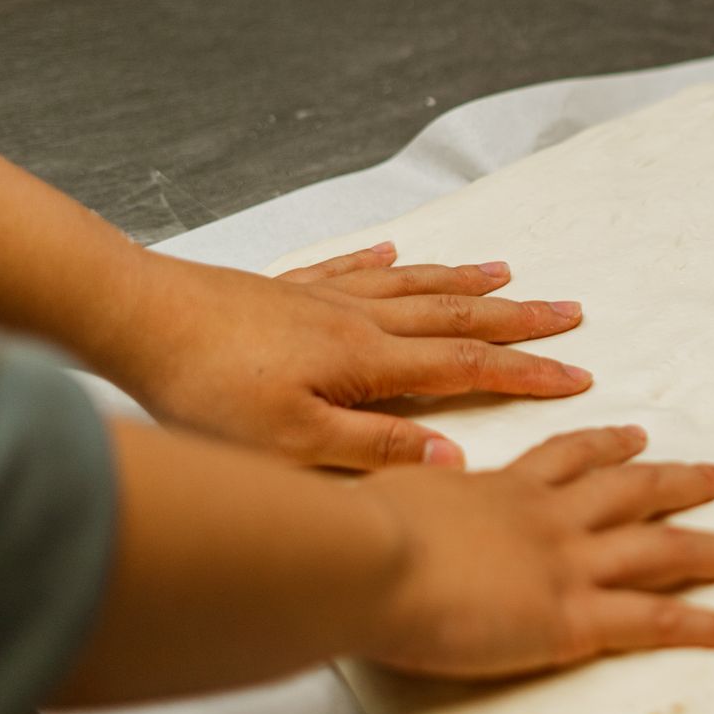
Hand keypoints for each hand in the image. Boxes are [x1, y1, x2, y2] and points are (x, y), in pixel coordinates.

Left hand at [108, 242, 590, 469]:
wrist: (135, 317)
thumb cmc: (205, 390)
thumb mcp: (291, 443)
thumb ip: (375, 449)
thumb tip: (454, 462)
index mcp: (369, 361)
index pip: (468, 367)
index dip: (527, 373)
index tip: (578, 376)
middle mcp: (359, 319)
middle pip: (456, 314)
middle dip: (519, 318)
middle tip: (571, 311)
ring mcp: (323, 296)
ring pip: (414, 285)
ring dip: (468, 281)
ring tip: (510, 272)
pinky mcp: (285, 288)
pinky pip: (351, 266)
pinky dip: (385, 261)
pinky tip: (396, 251)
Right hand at [363, 426, 713, 678]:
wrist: (359, 556)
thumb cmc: (346, 535)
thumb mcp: (369, 501)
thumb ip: (387, 501)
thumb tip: (356, 504)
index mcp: (500, 490)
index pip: (567, 459)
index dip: (607, 447)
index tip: (636, 436)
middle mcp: (549, 517)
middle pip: (639, 490)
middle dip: (691, 481)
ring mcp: (569, 563)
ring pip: (673, 549)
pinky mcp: (576, 616)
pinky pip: (666, 620)